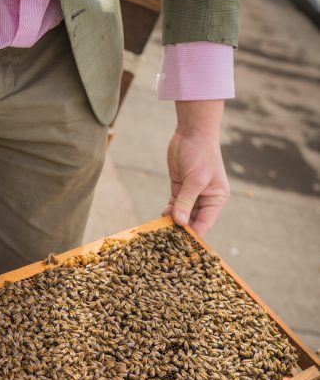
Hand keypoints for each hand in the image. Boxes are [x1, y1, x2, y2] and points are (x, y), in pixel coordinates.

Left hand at [162, 100, 229, 236]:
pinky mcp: (180, 189)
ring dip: (172, 222)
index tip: (182, 247)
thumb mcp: (195, 179)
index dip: (194, 235)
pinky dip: (168, 212)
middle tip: (167, 241)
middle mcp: (205, 200)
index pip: (205, 223)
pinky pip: (174, 206)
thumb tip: (181, 223)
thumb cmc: (200, 154)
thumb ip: (186, 201)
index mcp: (216, 199)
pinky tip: (162, 216)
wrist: (192, 132)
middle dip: (181, 230)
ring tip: (162, 231)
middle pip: (193, 221)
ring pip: (182, 215)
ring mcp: (192, 195)